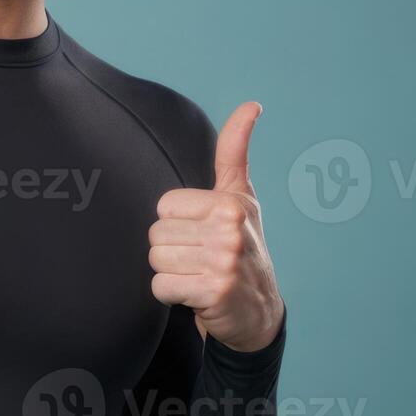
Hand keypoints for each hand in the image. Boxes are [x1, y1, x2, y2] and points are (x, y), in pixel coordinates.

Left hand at [148, 101, 284, 351]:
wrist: (259, 311)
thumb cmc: (242, 245)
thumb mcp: (241, 197)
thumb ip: (234, 151)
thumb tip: (252, 104)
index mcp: (230, 203)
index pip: (164, 207)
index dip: (177, 224)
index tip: (203, 234)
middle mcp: (230, 230)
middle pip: (156, 234)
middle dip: (172, 251)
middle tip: (201, 260)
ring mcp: (224, 262)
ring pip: (156, 260)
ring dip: (171, 273)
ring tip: (199, 275)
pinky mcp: (213, 292)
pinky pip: (160, 287)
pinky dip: (172, 296)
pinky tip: (197, 295)